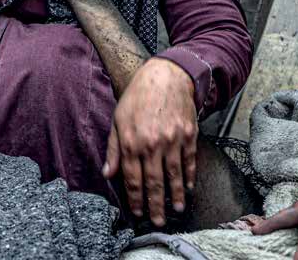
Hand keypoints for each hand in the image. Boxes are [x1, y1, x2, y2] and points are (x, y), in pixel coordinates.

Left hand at [102, 58, 197, 226]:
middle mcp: (152, 144)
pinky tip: (189, 187)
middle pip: (154, 182)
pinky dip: (190, 176)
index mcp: (131, 142)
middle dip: (156, 205)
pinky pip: (190, 161)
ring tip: (177, 210)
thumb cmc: (138, 96)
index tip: (137, 212)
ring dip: (176, 195)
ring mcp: (173, 140)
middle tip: (158, 221)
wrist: (166, 76)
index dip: (135, 198)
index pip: (132, 178)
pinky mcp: (189, 134)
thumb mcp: (118, 119)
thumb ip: (113, 149)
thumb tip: (107, 174)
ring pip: (174, 175)